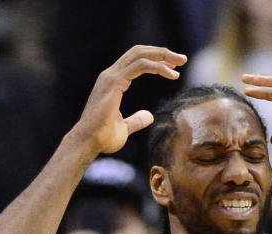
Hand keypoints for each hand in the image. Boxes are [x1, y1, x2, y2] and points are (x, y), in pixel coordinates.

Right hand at [70, 45, 186, 154]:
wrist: (89, 142)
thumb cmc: (103, 137)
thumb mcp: (124, 127)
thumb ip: (136, 120)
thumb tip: (149, 116)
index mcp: (112, 81)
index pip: (135, 60)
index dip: (155, 59)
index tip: (174, 66)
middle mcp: (110, 74)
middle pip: (139, 52)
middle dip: (162, 52)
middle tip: (182, 59)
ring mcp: (111, 77)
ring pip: (140, 55)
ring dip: (163, 55)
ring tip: (181, 62)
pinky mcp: (114, 82)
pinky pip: (140, 66)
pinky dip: (158, 67)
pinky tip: (172, 74)